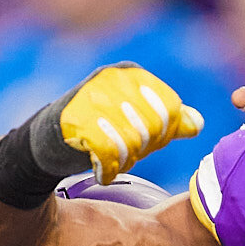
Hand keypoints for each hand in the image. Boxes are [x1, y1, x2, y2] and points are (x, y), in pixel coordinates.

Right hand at [56, 63, 205, 183]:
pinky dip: (108, 170)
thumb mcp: (138, 123)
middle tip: (124, 154)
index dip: (163, 135)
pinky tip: (102, 172)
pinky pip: (109, 152)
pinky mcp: (76, 119)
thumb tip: (198, 124)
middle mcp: (112, 78)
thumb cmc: (100, 130)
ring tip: (111, 160)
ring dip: (124, 161)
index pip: (169, 108)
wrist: (46, 143)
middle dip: (142, 149)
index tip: (145, 143)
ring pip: (132, 140)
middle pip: (152, 125)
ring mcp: (92, 95)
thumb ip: (168, 123)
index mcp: (132, 74)